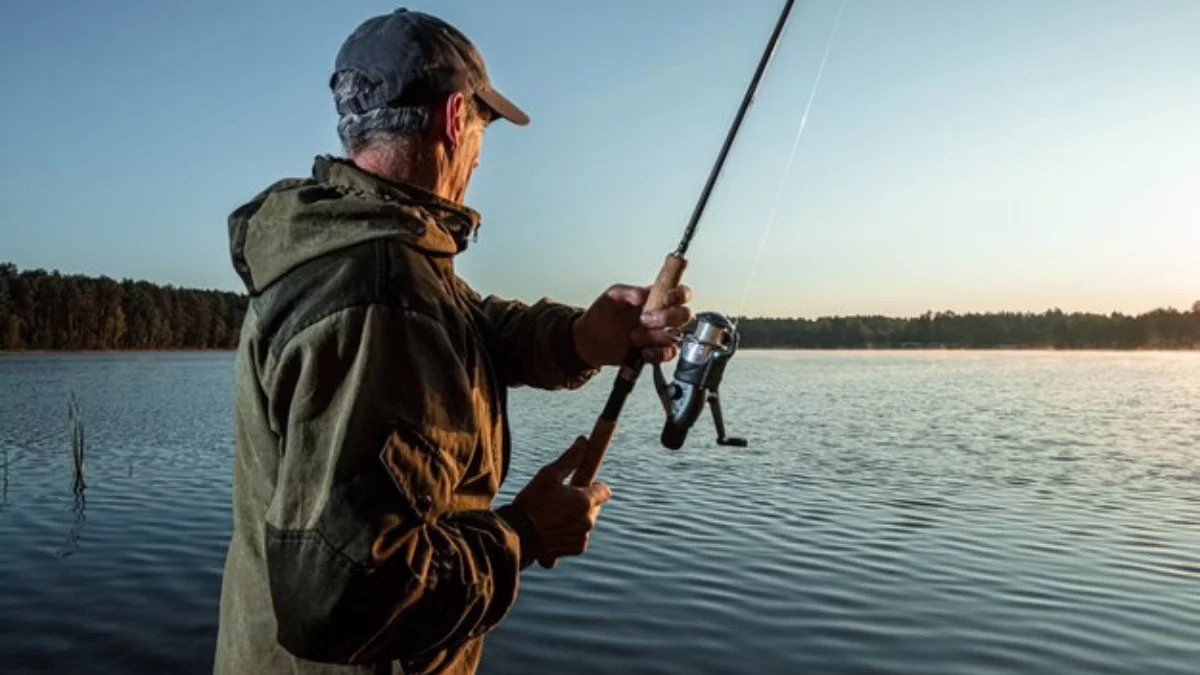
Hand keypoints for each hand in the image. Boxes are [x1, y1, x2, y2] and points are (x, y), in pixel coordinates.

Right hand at [511, 436, 611, 568]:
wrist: (516, 534)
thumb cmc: (531, 502)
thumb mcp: (548, 475)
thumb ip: (570, 459)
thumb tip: (584, 441)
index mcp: (585, 501)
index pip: (604, 491)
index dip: (593, 487)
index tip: (580, 485)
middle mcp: (588, 521)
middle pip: (594, 508)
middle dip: (582, 503)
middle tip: (560, 501)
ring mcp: (582, 537)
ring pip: (584, 523)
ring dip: (574, 519)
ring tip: (552, 516)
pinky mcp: (575, 549)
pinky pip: (577, 538)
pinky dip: (567, 535)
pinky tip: (551, 530)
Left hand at [573, 284, 692, 367]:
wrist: (591, 341)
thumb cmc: (602, 315)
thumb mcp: (611, 297)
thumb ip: (627, 292)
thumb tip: (642, 295)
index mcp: (656, 297)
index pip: (680, 293)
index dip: (680, 295)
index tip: (667, 298)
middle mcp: (663, 315)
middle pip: (684, 315)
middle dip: (666, 318)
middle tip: (644, 319)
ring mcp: (661, 334)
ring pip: (676, 336)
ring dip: (654, 336)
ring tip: (633, 336)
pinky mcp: (657, 351)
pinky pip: (669, 354)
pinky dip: (657, 353)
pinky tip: (642, 351)